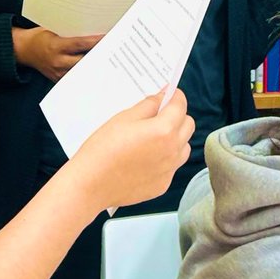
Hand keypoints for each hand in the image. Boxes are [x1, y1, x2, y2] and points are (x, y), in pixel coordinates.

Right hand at [14, 26, 101, 81]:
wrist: (25, 51)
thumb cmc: (41, 37)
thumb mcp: (53, 30)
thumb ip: (71, 32)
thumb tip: (92, 29)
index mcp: (56, 46)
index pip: (80, 44)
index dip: (95, 41)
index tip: (109, 37)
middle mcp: (58, 62)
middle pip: (84, 61)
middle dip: (98, 56)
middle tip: (114, 50)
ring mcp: (59, 73)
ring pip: (81, 71)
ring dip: (94, 66)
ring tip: (109, 61)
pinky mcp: (59, 80)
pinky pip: (76, 78)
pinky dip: (86, 73)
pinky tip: (97, 70)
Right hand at [67, 89, 193, 209]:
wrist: (91, 184)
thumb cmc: (103, 149)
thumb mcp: (124, 118)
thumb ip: (149, 105)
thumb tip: (162, 98)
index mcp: (164, 130)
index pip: (181, 106)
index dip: (176, 96)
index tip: (170, 94)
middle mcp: (173, 150)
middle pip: (188, 126)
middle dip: (178, 116)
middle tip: (159, 115)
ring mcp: (169, 170)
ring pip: (184, 147)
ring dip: (175, 138)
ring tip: (153, 138)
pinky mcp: (163, 185)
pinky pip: (172, 166)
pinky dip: (165, 158)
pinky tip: (145, 158)